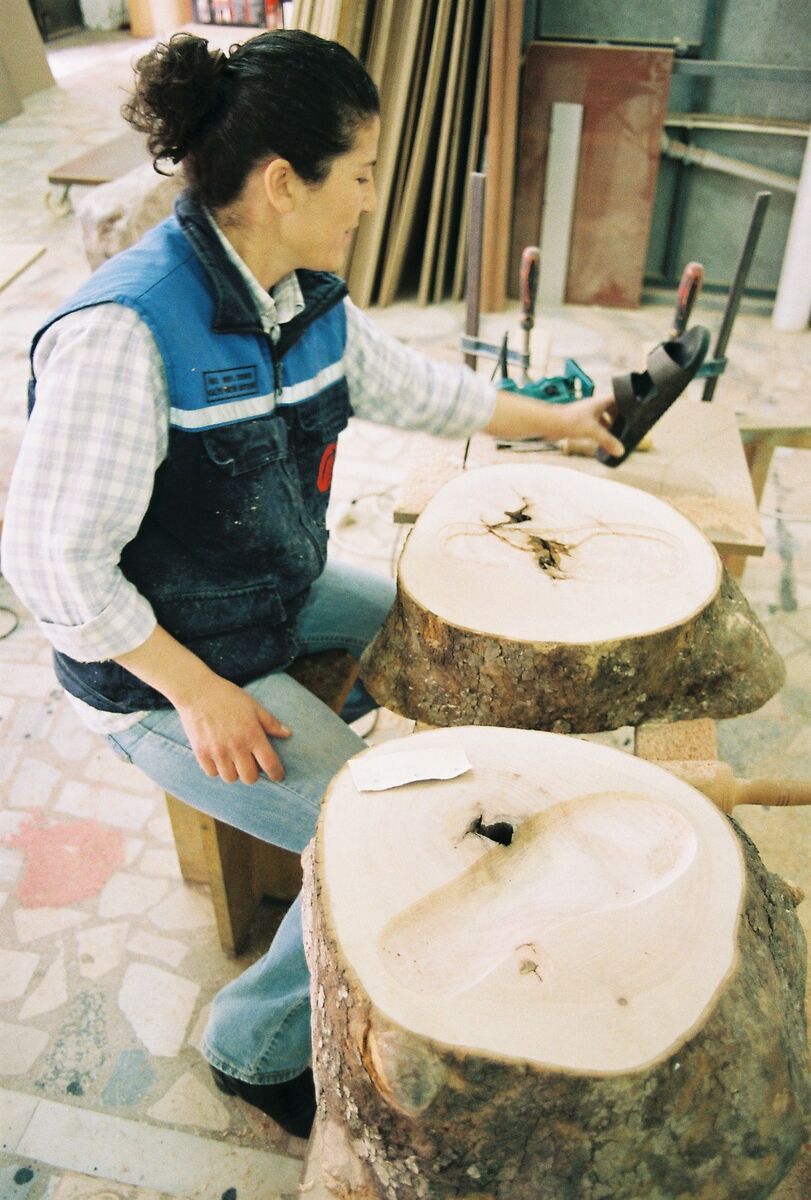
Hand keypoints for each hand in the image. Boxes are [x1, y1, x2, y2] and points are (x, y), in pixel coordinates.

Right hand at [174, 675, 291, 784]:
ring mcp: (217, 751)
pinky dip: (217, 769)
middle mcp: (236, 746)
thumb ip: (271, 723)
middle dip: (254, 774)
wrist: (197, 691)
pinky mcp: (201, 753)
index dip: (277, 774)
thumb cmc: (228, 697)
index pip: (270, 764)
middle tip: (251, 765)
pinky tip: (219, 758)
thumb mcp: (254, 706)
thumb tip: (288, 734)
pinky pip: (212, 773)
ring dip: (235, 772)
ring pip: (231, 778)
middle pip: (250, 778)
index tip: (277, 776)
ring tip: (234, 761)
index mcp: (252, 735)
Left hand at [554, 395, 622, 457]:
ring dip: (609, 425)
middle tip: (627, 426)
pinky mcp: (580, 421)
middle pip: (611, 408)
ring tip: (616, 435)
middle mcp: (594, 405)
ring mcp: (587, 413)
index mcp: (600, 402)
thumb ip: (607, 441)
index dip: (627, 402)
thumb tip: (620, 451)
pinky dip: (599, 431)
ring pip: (602, 417)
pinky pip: (594, 424)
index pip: (618, 398)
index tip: (635, 411)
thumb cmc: (570, 421)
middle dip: (619, 417)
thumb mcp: (593, 431)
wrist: (550, 423)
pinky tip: (601, 440)